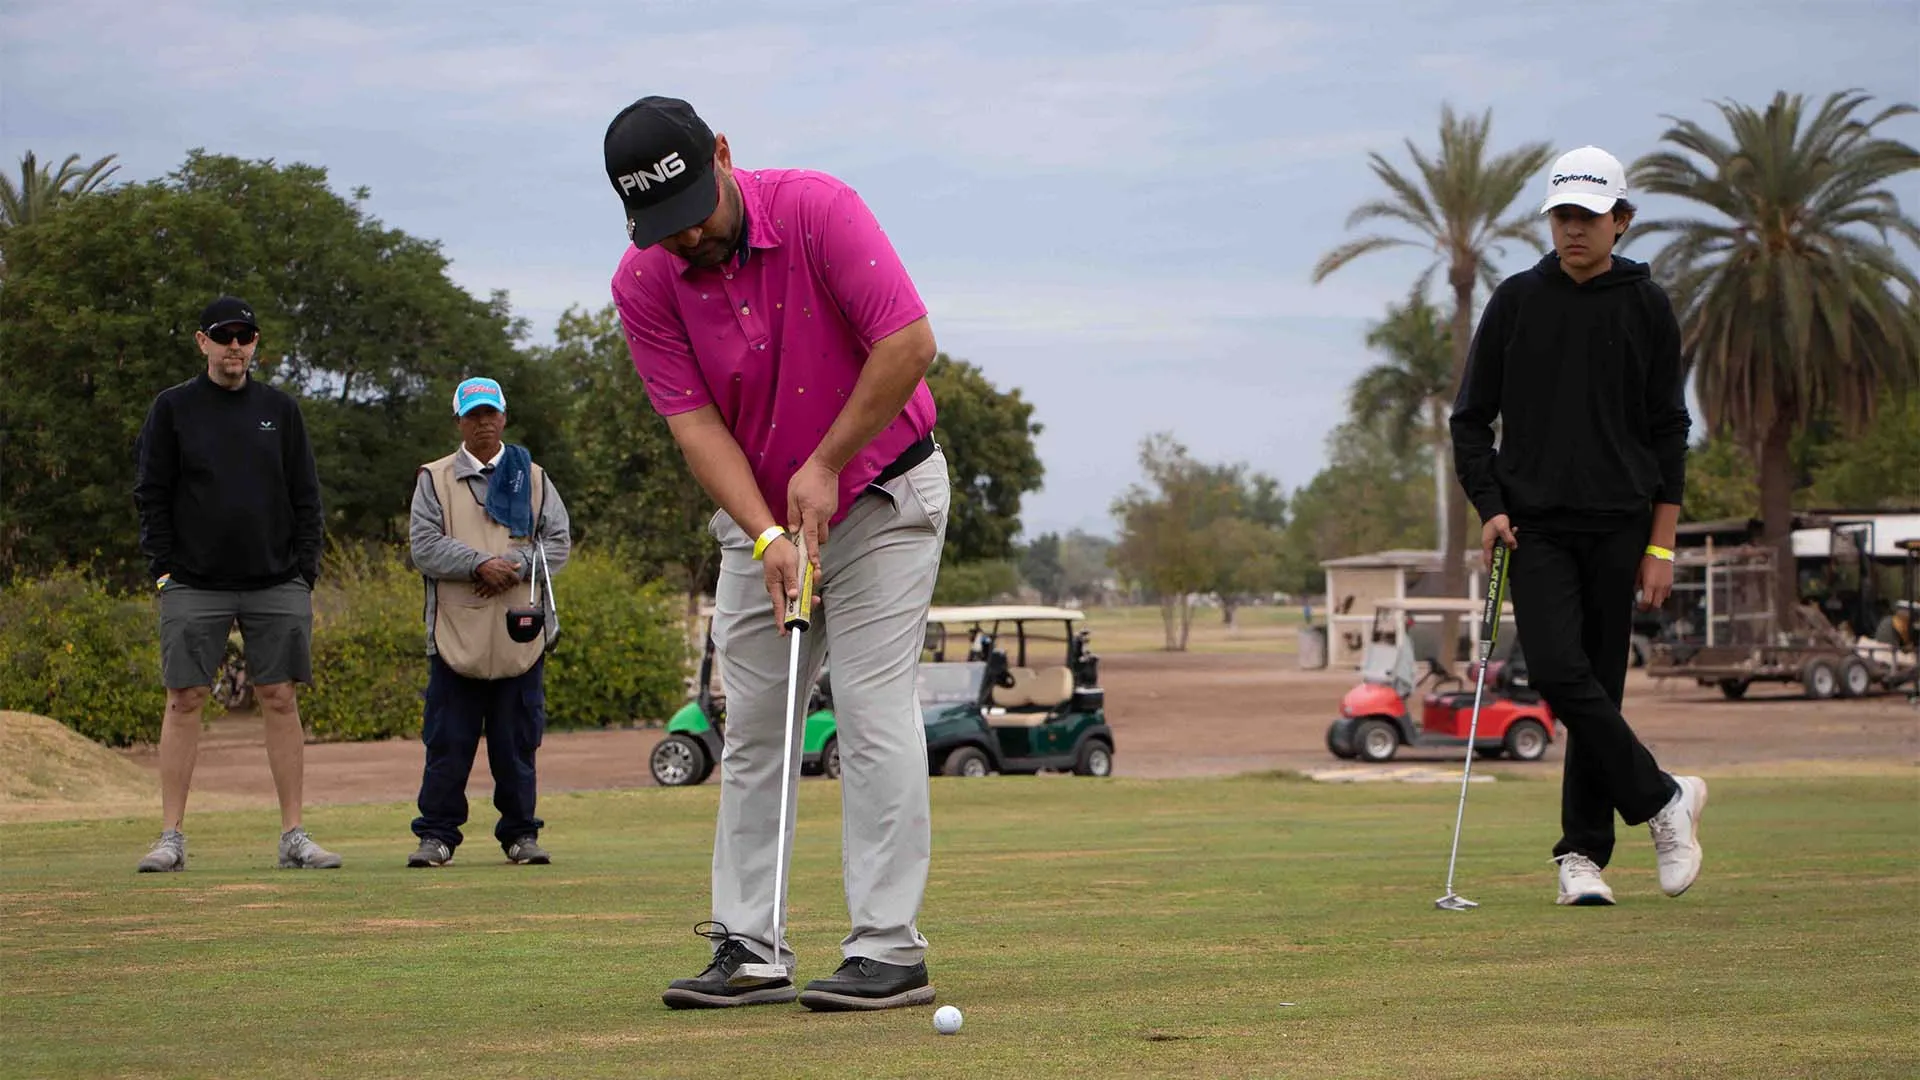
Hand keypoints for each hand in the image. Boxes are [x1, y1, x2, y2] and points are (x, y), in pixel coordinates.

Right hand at [474, 556, 519, 597]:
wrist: (483, 565)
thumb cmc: (494, 562)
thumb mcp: (503, 561)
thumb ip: (512, 564)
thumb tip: (519, 565)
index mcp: (508, 571)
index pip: (516, 578)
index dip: (517, 581)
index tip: (517, 582)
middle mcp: (504, 577)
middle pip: (511, 584)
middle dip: (512, 585)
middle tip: (511, 585)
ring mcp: (499, 581)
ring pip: (506, 588)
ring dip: (507, 588)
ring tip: (506, 587)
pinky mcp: (493, 585)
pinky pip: (499, 590)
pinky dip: (501, 590)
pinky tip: (500, 589)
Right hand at [760, 535, 811, 635]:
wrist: (774, 540)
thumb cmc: (780, 551)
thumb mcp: (788, 564)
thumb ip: (792, 580)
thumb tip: (794, 596)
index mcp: (775, 586)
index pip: (779, 608)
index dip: (782, 621)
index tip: (785, 632)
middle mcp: (779, 588)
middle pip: (791, 604)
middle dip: (805, 604)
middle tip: (815, 600)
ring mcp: (783, 585)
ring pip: (798, 595)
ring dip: (808, 589)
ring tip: (815, 575)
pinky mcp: (789, 580)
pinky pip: (799, 586)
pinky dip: (807, 582)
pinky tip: (813, 573)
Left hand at [786, 458, 838, 572]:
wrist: (825, 466)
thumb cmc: (805, 479)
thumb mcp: (792, 496)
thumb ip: (793, 515)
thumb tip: (793, 531)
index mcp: (812, 513)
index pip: (811, 537)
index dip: (812, 552)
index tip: (814, 564)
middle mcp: (823, 516)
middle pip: (821, 538)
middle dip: (814, 542)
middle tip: (805, 539)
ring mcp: (830, 512)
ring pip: (824, 529)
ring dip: (816, 530)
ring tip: (807, 519)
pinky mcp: (833, 508)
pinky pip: (825, 519)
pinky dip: (819, 519)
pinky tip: (813, 507)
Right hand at [1481, 514, 1517, 569]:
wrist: (1494, 510)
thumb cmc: (1496, 519)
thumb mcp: (1503, 528)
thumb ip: (1509, 538)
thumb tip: (1513, 547)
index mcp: (1487, 544)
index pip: (1488, 559)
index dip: (1491, 567)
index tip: (1495, 574)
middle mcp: (1488, 544)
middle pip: (1493, 557)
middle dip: (1499, 562)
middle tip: (1504, 569)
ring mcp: (1492, 542)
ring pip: (1498, 551)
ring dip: (1505, 552)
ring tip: (1510, 551)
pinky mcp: (1496, 538)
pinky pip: (1501, 545)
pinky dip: (1507, 545)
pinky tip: (1513, 538)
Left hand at [1637, 554, 1672, 610]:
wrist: (1661, 552)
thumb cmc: (1648, 561)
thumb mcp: (1639, 572)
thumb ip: (1638, 584)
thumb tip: (1636, 592)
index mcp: (1650, 585)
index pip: (1646, 602)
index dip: (1642, 607)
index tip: (1639, 608)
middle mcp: (1659, 587)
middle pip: (1656, 605)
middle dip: (1649, 608)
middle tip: (1644, 607)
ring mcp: (1666, 585)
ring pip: (1662, 601)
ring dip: (1656, 602)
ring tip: (1650, 600)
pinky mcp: (1671, 583)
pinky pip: (1667, 594)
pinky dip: (1662, 596)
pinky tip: (1657, 593)